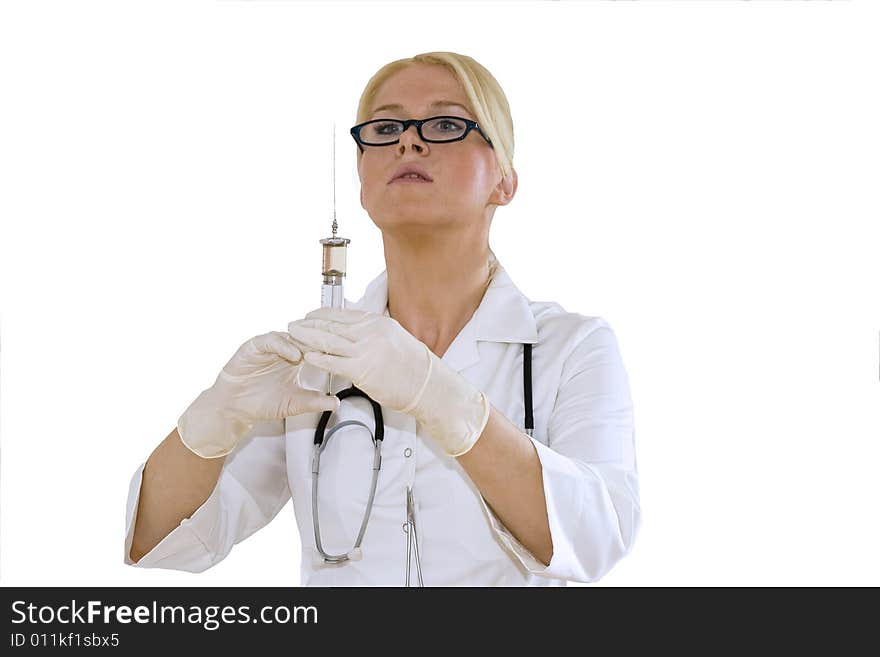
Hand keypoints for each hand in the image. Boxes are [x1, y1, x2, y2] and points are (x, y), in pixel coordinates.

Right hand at [177, 331, 340, 458]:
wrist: (234, 407)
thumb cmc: (262, 403)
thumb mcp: (294, 404)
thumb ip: (315, 402)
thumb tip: (336, 403)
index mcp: (297, 358)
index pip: (317, 348)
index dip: (330, 350)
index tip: (345, 355)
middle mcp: (285, 348)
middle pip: (306, 338)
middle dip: (319, 342)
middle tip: (334, 347)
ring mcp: (270, 346)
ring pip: (290, 336)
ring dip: (304, 342)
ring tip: (315, 351)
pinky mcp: (255, 346)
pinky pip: (270, 340)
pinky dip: (283, 345)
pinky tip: (294, 355)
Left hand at [287, 308, 489, 456]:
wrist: (429, 385)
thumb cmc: (414, 367)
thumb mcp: (394, 339)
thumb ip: (373, 333)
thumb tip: (356, 331)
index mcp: (378, 323)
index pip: (343, 315)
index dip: (322, 315)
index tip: (309, 315)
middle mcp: (371, 332)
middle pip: (333, 325)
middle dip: (310, 324)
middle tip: (293, 323)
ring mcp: (366, 350)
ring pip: (330, 341)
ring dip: (308, 338)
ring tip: (292, 336)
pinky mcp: (363, 370)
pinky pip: (335, 362)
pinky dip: (319, 358)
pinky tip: (307, 356)